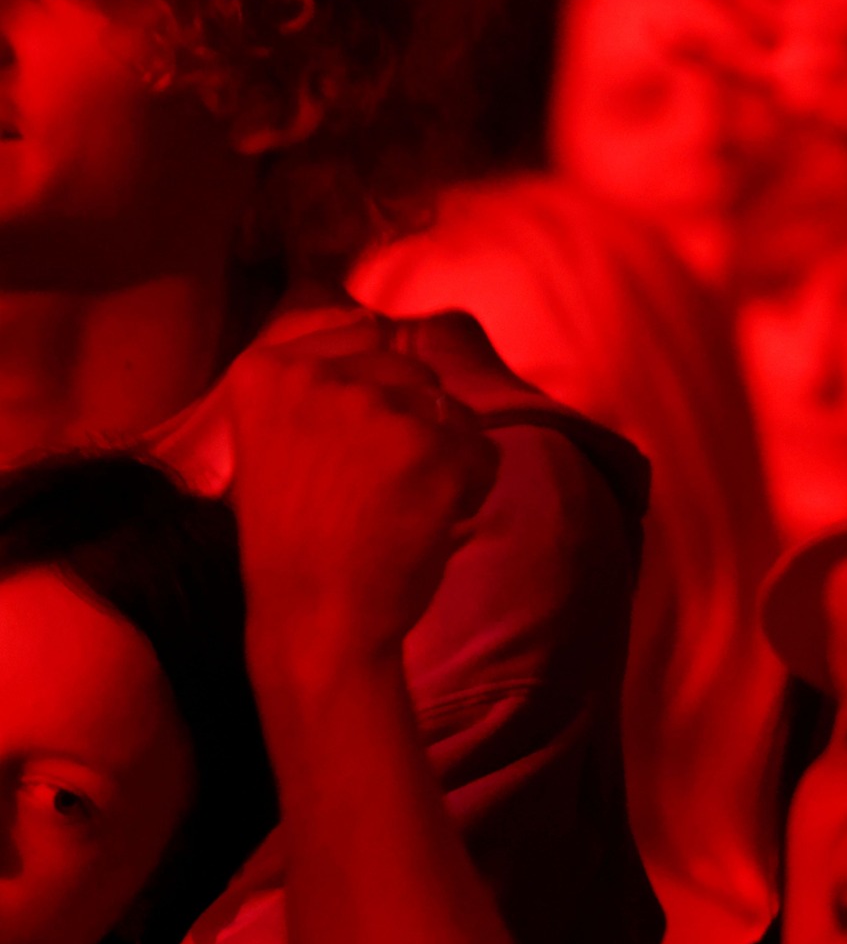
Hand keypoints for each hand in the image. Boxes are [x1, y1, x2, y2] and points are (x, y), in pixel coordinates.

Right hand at [225, 330, 498, 670]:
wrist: (314, 621)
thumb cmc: (296, 542)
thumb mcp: (274, 444)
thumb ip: (315, 386)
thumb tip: (375, 323)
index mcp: (265, 371)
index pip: (360, 338)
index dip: (376, 396)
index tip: (354, 450)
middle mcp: (316, 378)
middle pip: (412, 373)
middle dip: (415, 425)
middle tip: (379, 490)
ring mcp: (377, 412)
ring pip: (453, 411)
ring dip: (445, 457)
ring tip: (402, 508)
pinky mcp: (433, 452)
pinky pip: (483, 451)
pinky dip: (470, 489)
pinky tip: (428, 523)